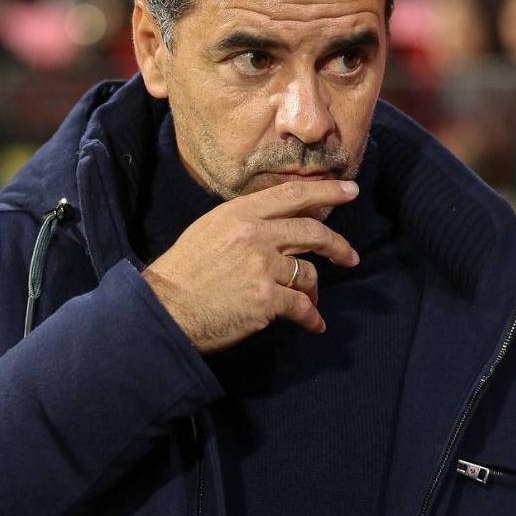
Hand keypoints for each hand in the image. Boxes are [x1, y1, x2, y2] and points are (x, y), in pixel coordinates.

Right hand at [141, 179, 359, 352]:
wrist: (165, 308)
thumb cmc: (183, 271)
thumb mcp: (209, 230)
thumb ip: (244, 222)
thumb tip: (276, 223)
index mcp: (240, 213)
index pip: (292, 195)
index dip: (326, 192)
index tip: (349, 191)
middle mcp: (255, 234)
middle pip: (312, 232)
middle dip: (337, 245)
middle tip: (350, 256)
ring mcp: (262, 266)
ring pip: (308, 272)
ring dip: (313, 289)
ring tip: (310, 301)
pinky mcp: (266, 299)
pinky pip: (301, 305)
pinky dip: (311, 317)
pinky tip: (314, 324)